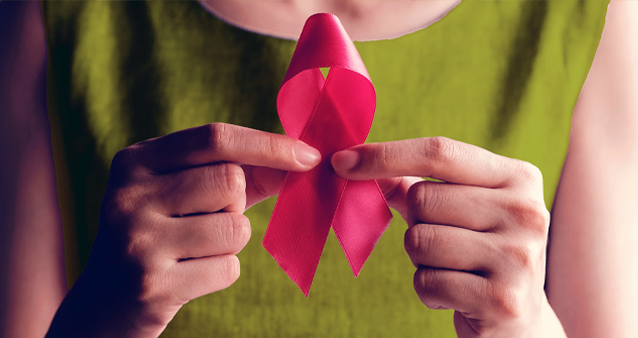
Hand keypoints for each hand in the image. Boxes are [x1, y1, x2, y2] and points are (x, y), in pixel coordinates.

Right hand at [46, 123, 320, 337]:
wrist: (105, 303)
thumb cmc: (161, 235)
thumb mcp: (183, 193)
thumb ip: (240, 172)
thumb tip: (303, 158)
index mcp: (135, 161)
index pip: (216, 137)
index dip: (269, 145)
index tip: (310, 156)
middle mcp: (129, 195)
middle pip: (231, 182)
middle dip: (236, 204)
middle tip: (206, 220)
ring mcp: (138, 241)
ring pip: (236, 227)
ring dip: (230, 241)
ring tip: (194, 249)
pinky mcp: (153, 284)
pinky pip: (229, 268)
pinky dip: (221, 271)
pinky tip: (188, 275)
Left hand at [332, 137, 563, 336]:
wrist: (518, 319)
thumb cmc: (477, 252)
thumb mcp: (458, 209)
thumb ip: (413, 185)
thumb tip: (357, 163)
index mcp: (519, 177)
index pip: (440, 153)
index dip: (384, 155)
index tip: (341, 161)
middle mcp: (527, 212)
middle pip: (423, 199)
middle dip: (416, 222)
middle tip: (446, 241)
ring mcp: (519, 257)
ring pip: (419, 241)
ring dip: (421, 260)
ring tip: (453, 269)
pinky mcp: (503, 300)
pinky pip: (426, 282)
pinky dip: (428, 291)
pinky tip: (456, 294)